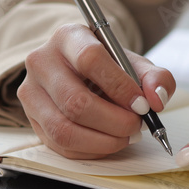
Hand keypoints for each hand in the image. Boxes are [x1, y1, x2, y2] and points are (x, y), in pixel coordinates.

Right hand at [17, 23, 175, 158]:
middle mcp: (42, 62)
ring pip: (64, 129)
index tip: (142, 105)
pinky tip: (108, 142)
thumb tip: (156, 99)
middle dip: (114, 122)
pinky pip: (60, 146)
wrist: (76, 70)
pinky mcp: (32, 119)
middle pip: (75, 101)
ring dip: (102, 141)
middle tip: (137, 126)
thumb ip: (155, 77)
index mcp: (68, 37)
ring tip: (125, 137)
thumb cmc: (106, 66)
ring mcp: (31, 92)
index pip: (90, 59)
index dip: (119, 86)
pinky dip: (90, 151)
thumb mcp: (133, 63)